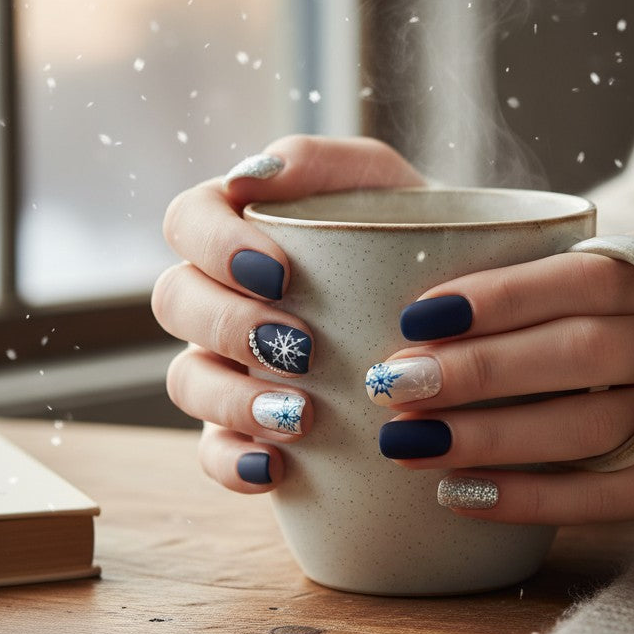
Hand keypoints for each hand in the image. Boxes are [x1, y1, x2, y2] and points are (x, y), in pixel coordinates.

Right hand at [151, 134, 423, 493]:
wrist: (459, 311)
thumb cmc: (414, 234)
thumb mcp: (382, 184)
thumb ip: (320, 163)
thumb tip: (254, 175)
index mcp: (238, 228)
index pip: (188, 220)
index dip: (214, 245)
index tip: (279, 272)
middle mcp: (220, 294)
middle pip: (175, 301)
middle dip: (227, 325)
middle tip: (300, 345)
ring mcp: (226, 364)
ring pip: (185, 379)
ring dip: (230, 399)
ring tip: (300, 416)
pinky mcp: (245, 426)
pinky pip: (212, 451)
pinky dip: (233, 462)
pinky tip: (274, 470)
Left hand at [368, 234, 633, 523]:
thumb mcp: (627, 279)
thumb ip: (548, 283)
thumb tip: (420, 315)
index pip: (576, 279)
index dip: (496, 298)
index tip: (415, 317)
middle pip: (575, 355)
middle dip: (476, 371)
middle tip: (394, 382)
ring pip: (582, 430)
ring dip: (486, 438)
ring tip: (407, 442)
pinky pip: (597, 498)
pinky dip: (524, 499)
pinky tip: (458, 493)